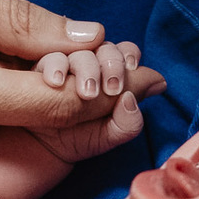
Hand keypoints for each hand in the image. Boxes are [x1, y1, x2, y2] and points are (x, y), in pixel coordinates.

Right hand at [30, 44, 163, 164]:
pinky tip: (56, 82)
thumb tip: (157, 84)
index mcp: (111, 72)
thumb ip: (133, 117)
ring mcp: (65, 63)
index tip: (132, 69)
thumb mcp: (111, 133)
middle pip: (104, 47)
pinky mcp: (40, 68)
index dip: (129, 57)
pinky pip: (48, 58)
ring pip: (79, 51)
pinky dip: (54, 66)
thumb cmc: (82, 137)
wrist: (46, 151)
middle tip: (111, 89)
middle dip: (111, 64)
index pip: (125, 52)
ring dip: (86, 67)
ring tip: (87, 93)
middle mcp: (89, 62)